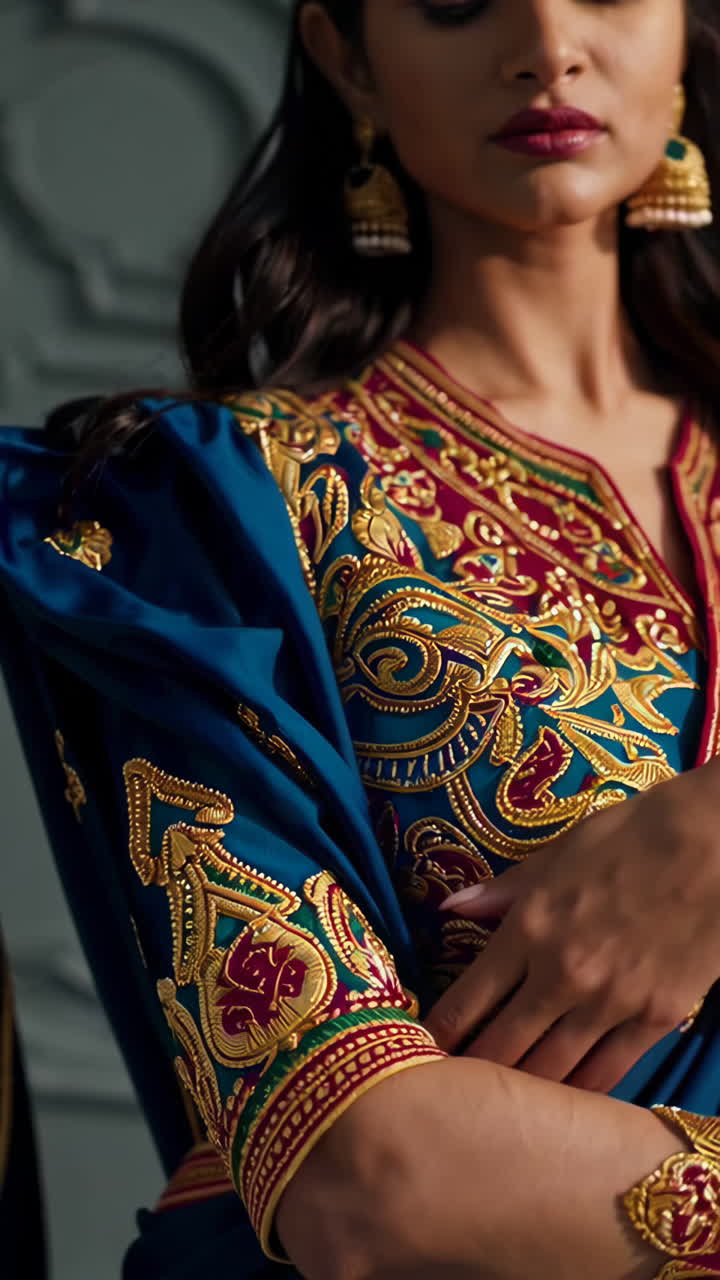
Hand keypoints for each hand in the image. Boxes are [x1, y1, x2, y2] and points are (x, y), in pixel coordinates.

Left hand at [423, 764, 719, 1091]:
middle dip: (470, 1075)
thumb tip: (451, 907)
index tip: (421, 1052)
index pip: (467, 1001)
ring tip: (497, 1112)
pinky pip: (607, 1074)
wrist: (713, 846)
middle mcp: (560, 975)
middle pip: (501, 1048)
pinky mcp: (655, 1019)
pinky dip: (579, 1094)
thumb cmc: (631, 838)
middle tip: (450, 1095)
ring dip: (520, 1094)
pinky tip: (560, 1108)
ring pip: (549, 1073)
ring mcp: (610, 1003)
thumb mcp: (557, 855)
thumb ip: (502, 891)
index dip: (439, 1035)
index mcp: (528, 928)